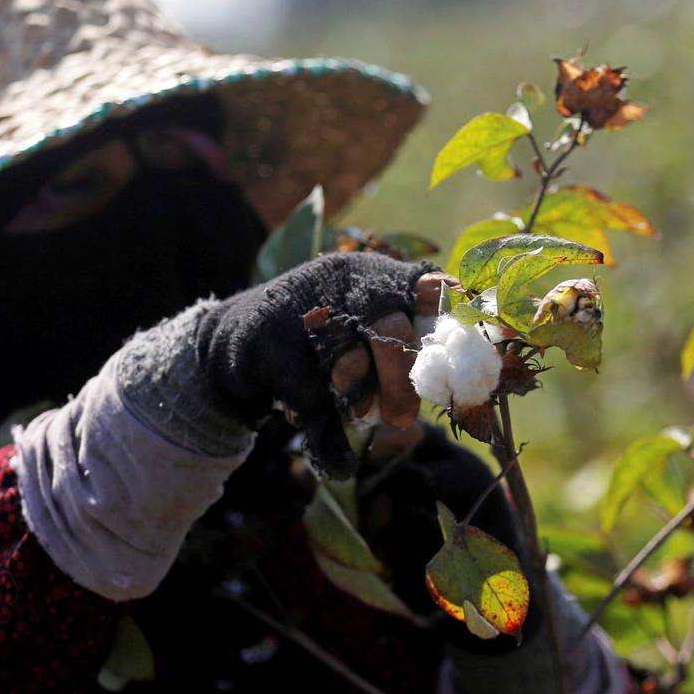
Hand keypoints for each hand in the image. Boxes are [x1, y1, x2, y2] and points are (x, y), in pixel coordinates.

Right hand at [194, 252, 452, 477]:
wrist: (237, 340)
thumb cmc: (321, 344)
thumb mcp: (364, 332)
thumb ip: (407, 348)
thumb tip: (456, 385)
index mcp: (377, 276)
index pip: (427, 288)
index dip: (448, 320)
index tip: (456, 358)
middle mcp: (342, 280)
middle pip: (389, 326)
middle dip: (400, 379)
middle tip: (401, 417)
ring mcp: (300, 306)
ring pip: (347, 361)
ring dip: (356, 398)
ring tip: (358, 412)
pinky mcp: (265, 341)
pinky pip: (309, 392)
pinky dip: (319, 417)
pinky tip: (315, 413)